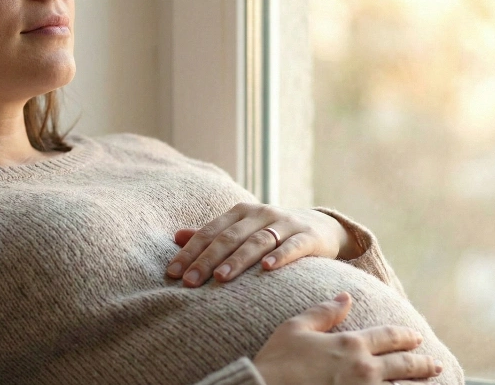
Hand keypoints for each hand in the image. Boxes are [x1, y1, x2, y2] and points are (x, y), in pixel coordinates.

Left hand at [165, 202, 354, 286]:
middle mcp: (261, 213)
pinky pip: (293, 246)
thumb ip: (213, 234)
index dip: (190, 252)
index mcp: (240, 212)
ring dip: (238, 260)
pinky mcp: (308, 236)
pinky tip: (267, 268)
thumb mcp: (243, 229)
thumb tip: (176, 236)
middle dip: (207, 260)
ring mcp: (285, 223)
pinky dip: (280, 256)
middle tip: (190, 282)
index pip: (210, 232)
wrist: (321, 226)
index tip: (173, 273)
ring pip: (257, 241)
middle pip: (229, 237)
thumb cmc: (273, 232)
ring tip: (221, 278)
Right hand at [253, 292, 443, 384]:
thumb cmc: (277, 361)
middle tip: (434, 363)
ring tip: (431, 382)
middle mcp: (365, 369)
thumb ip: (324, 312)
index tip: (415, 337)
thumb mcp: (296, 328)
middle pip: (404, 364)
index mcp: (351, 344)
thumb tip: (346, 296)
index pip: (389, 336)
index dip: (405, 336)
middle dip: (422, 363)